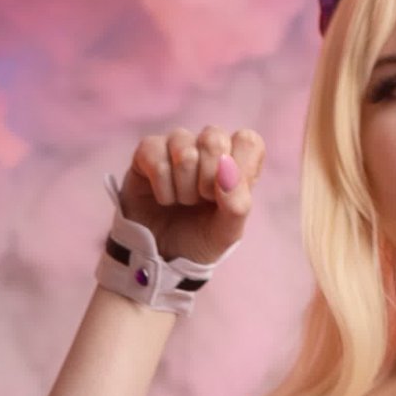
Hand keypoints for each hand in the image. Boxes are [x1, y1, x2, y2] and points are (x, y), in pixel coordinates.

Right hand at [120, 124, 266, 265]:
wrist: (160, 258)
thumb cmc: (198, 240)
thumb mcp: (227, 233)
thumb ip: (238, 204)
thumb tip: (226, 167)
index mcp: (235, 161)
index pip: (247, 141)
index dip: (238, 169)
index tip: (225, 196)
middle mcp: (207, 148)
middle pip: (214, 138)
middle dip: (207, 180)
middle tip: (201, 201)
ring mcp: (177, 146)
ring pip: (184, 149)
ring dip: (183, 188)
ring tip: (182, 202)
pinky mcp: (148, 151)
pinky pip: (156, 156)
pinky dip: (162, 187)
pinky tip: (164, 198)